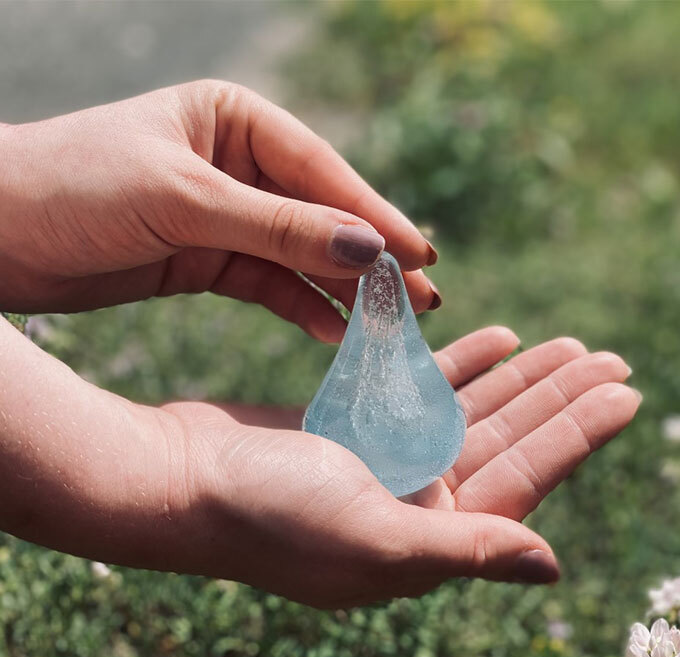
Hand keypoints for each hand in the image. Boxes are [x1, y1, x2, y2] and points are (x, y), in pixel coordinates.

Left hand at [0, 80, 436, 342]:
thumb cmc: (74, 191)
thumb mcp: (183, 200)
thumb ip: (278, 228)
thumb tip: (368, 248)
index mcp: (235, 120)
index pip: (322, 172)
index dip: (374, 217)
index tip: (420, 256)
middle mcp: (239, 164)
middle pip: (322, 216)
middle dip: (371, 260)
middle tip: (423, 299)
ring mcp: (228, 215)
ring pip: (302, 255)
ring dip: (344, 290)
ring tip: (390, 326)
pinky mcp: (211, 259)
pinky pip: (272, 285)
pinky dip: (303, 307)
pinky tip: (334, 332)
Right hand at [0, 320, 637, 607]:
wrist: (181, 478)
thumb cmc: (267, 515)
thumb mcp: (372, 540)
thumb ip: (464, 553)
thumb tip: (550, 567)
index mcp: (428, 538)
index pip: (522, 479)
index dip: (575, 435)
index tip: (623, 392)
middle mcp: (415, 503)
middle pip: (505, 440)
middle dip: (559, 399)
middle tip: (609, 357)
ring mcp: (387, 460)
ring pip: (471, 411)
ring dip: (519, 378)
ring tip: (568, 344)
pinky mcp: (358, 424)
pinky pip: (423, 389)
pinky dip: (459, 364)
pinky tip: (499, 337)